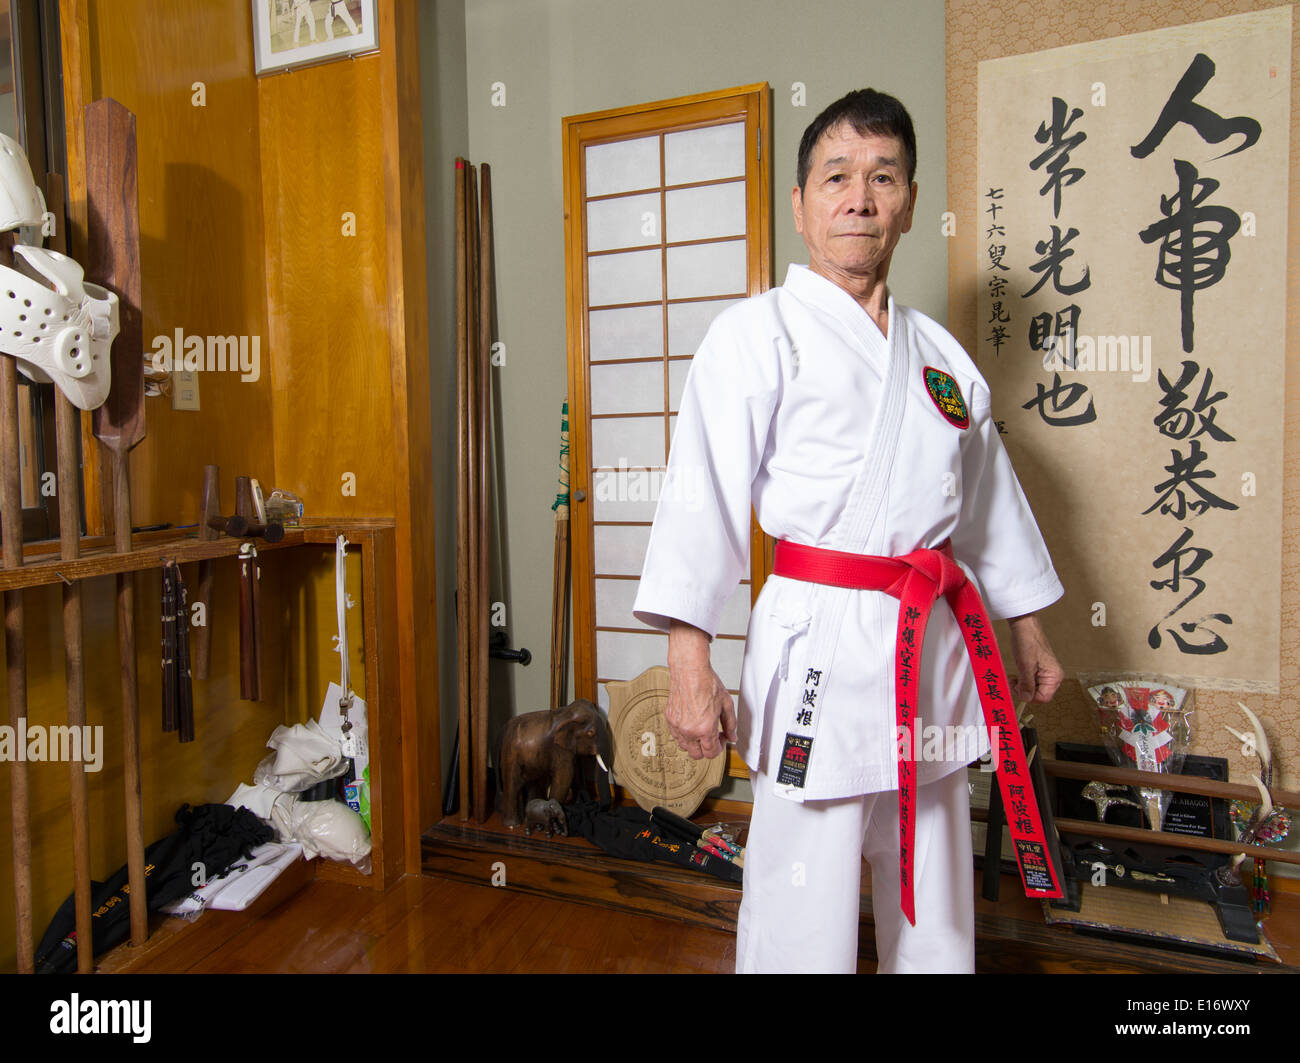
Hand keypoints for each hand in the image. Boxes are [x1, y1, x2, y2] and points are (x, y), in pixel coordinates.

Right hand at [666, 621, 737, 759]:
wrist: (690, 669)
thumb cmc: (706, 682)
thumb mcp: (726, 704)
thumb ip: (731, 724)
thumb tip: (732, 737)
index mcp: (705, 728)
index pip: (711, 753)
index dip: (720, 748)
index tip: (722, 739)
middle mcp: (689, 730)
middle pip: (697, 755)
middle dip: (707, 748)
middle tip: (713, 736)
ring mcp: (677, 725)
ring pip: (685, 747)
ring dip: (695, 742)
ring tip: (702, 729)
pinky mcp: (670, 719)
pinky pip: (676, 735)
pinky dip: (684, 734)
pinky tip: (692, 723)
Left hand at [1006, 613, 1063, 702]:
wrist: (1024, 626)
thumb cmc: (1027, 642)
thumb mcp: (1025, 666)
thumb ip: (1027, 684)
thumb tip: (1027, 698)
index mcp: (1054, 676)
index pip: (1044, 698)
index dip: (1029, 696)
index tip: (1017, 689)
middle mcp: (1053, 676)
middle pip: (1039, 695)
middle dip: (1025, 691)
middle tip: (1013, 682)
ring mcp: (1046, 673)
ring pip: (1033, 689)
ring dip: (1022, 687)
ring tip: (1014, 678)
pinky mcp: (1038, 670)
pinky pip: (1031, 682)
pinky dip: (1022, 681)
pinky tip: (1016, 676)